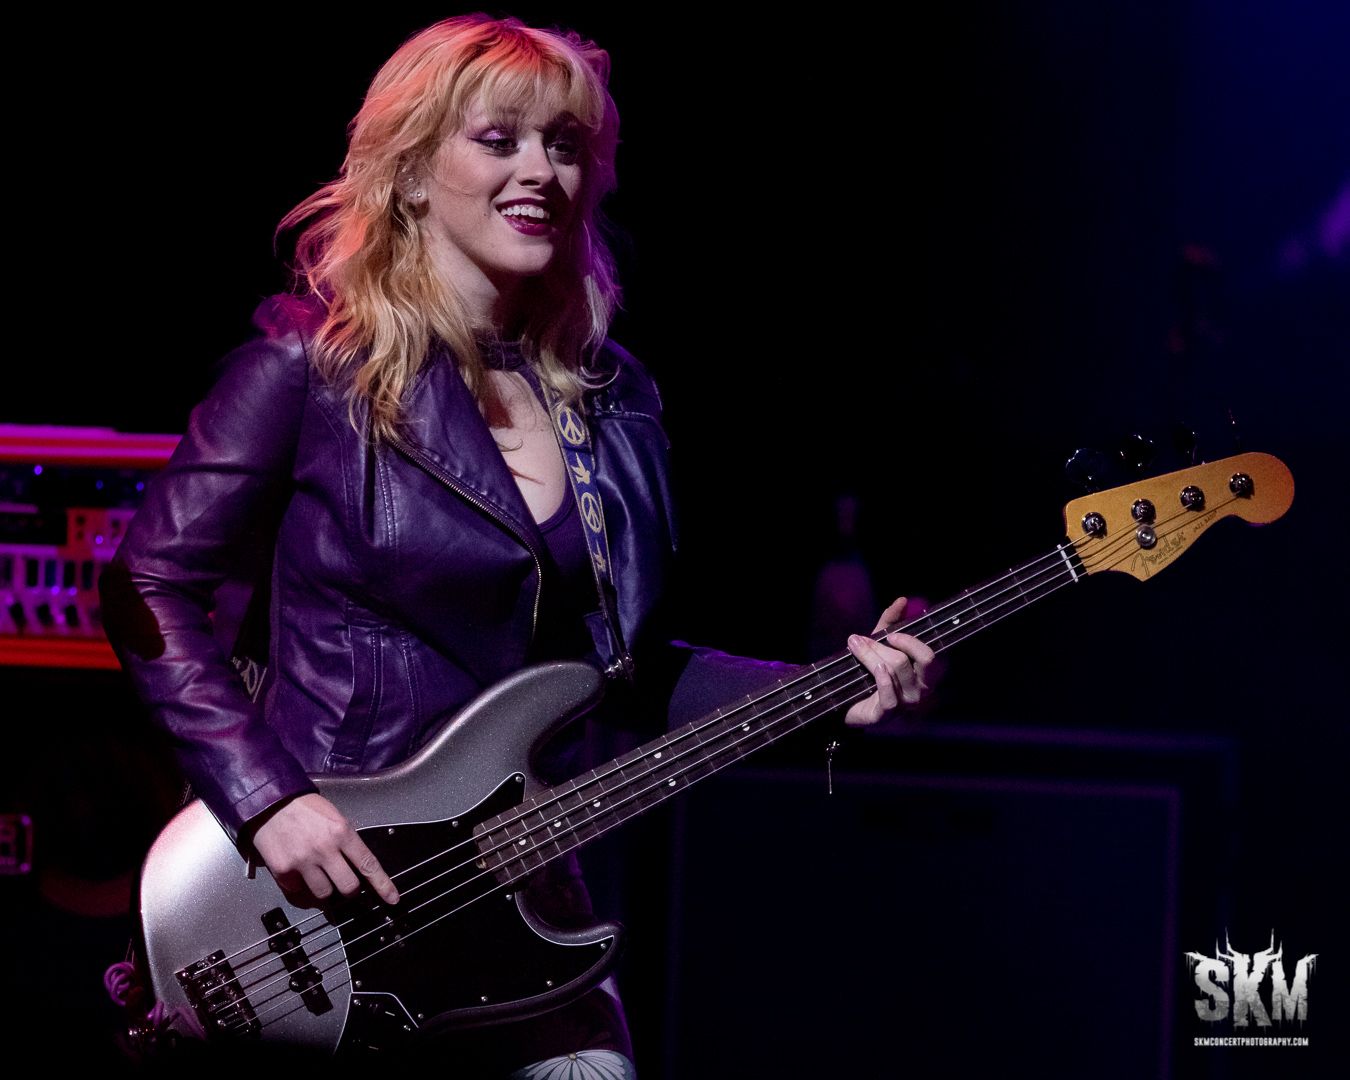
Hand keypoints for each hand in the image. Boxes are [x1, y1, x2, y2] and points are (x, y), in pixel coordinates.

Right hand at [251, 793, 399, 906]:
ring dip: (325, 889)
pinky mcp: (284, 872)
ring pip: (324, 894)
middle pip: (348, 887)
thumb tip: (357, 864)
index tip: (392, 899)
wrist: (270, 803)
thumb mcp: (334, 817)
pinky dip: (301, 886)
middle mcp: (325, 849)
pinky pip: (299, 892)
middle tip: (344, 883)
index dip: (382, 885)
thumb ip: (346, 840)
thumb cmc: (304, 808)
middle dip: (350, 890)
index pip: (368, 864)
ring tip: (318, 876)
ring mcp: (303, 862)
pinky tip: (298, 872)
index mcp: (341, 832)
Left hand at [843, 596, 935, 725]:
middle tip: (861, 639)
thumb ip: (891, 622)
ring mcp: (907, 705)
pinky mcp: (888, 716)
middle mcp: (922, 691)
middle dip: (884, 645)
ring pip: (895, 670)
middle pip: (914, 661)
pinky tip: (873, 669)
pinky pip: (890, 697)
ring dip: (871, 655)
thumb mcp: (880, 644)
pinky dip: (882, 680)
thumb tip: (902, 600)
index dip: (911, 641)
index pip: (929, 655)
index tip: (890, 635)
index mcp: (925, 674)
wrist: (847, 702)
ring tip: (855, 646)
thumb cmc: (870, 672)